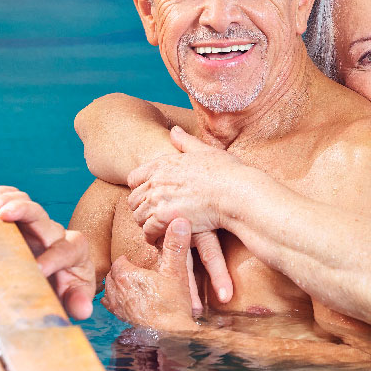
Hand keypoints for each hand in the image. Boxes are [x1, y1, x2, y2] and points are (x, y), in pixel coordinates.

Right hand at [0, 186, 94, 318]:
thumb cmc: (67, 287)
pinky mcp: (23, 219)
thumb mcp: (74, 295)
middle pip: (43, 218)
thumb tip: (84, 310)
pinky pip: (16, 199)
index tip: (38, 269)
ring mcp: (38, 225)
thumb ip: (77, 299)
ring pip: (28, 206)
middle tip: (4, 214)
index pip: (65, 250)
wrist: (60, 276)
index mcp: (75, 250)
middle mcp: (56, 234)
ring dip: (10, 202)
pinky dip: (3, 195)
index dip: (53, 258)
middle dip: (24, 212)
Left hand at [102, 217, 198, 331]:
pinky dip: (118, 301)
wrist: (170, 335)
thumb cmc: (173, 304)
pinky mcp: (121, 319)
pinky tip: (132, 301)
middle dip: (123, 272)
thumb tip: (180, 220)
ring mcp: (117, 307)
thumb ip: (176, 245)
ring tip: (133, 285)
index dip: (131, 260)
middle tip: (138, 271)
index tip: (141, 261)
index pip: (120, 261)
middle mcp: (116, 291)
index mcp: (126, 275)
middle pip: (113, 275)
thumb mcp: (177, 271)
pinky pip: (112, 305)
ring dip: (119, 286)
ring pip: (110, 291)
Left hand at [127, 127, 244, 238]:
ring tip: (160, 230)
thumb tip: (173, 131)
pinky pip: (147, 232)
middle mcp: (156, 180)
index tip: (153, 197)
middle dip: (142, 209)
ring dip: (147, 225)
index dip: (142, 189)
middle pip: (133, 200)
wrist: (238, 193)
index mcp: (162, 163)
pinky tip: (163, 240)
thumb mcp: (206, 151)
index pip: (134, 178)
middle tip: (155, 217)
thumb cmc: (227, 172)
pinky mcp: (164, 219)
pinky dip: (154, 238)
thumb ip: (185, 142)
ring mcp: (158, 199)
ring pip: (138, 217)